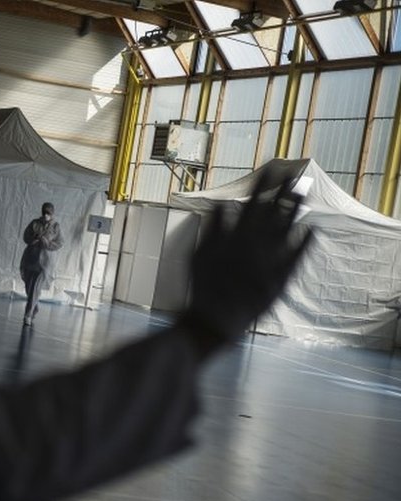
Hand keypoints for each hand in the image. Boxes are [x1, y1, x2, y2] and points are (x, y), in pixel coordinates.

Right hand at [181, 166, 312, 344]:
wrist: (216, 318)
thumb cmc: (203, 286)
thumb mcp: (200, 254)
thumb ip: (214, 228)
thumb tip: (223, 205)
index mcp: (237, 237)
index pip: (253, 204)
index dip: (263, 187)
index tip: (271, 170)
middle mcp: (257, 245)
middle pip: (274, 214)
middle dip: (285, 194)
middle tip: (296, 177)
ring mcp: (271, 261)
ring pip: (287, 230)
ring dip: (296, 211)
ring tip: (304, 196)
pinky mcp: (280, 277)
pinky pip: (296, 256)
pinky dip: (304, 243)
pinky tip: (311, 230)